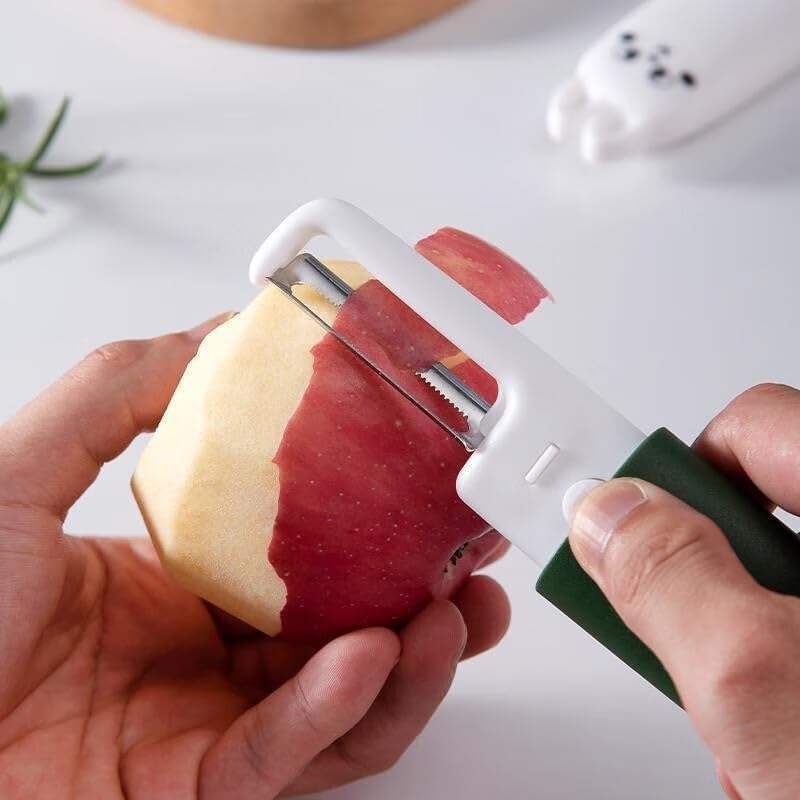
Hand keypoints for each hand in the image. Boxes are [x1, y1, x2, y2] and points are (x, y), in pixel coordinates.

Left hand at [0, 315, 510, 798]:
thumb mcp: (21, 470)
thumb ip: (115, 393)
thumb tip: (214, 334)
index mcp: (180, 581)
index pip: (303, 558)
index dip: (373, 530)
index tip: (425, 493)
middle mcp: (205, 657)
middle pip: (344, 639)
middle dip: (425, 610)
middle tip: (474, 571)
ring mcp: (205, 730)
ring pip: (341, 711)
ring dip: (410, 670)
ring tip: (451, 619)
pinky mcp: (190, 796)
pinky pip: (279, 759)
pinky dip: (332, 713)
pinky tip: (369, 662)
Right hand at [568, 383, 799, 799]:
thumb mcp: (759, 682)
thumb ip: (667, 577)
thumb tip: (606, 512)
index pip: (752, 429)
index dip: (677, 475)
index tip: (620, 523)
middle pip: (764, 515)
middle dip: (710, 591)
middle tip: (702, 652)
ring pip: (785, 591)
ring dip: (746, 653)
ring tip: (757, 731)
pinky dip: (785, 685)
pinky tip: (790, 745)